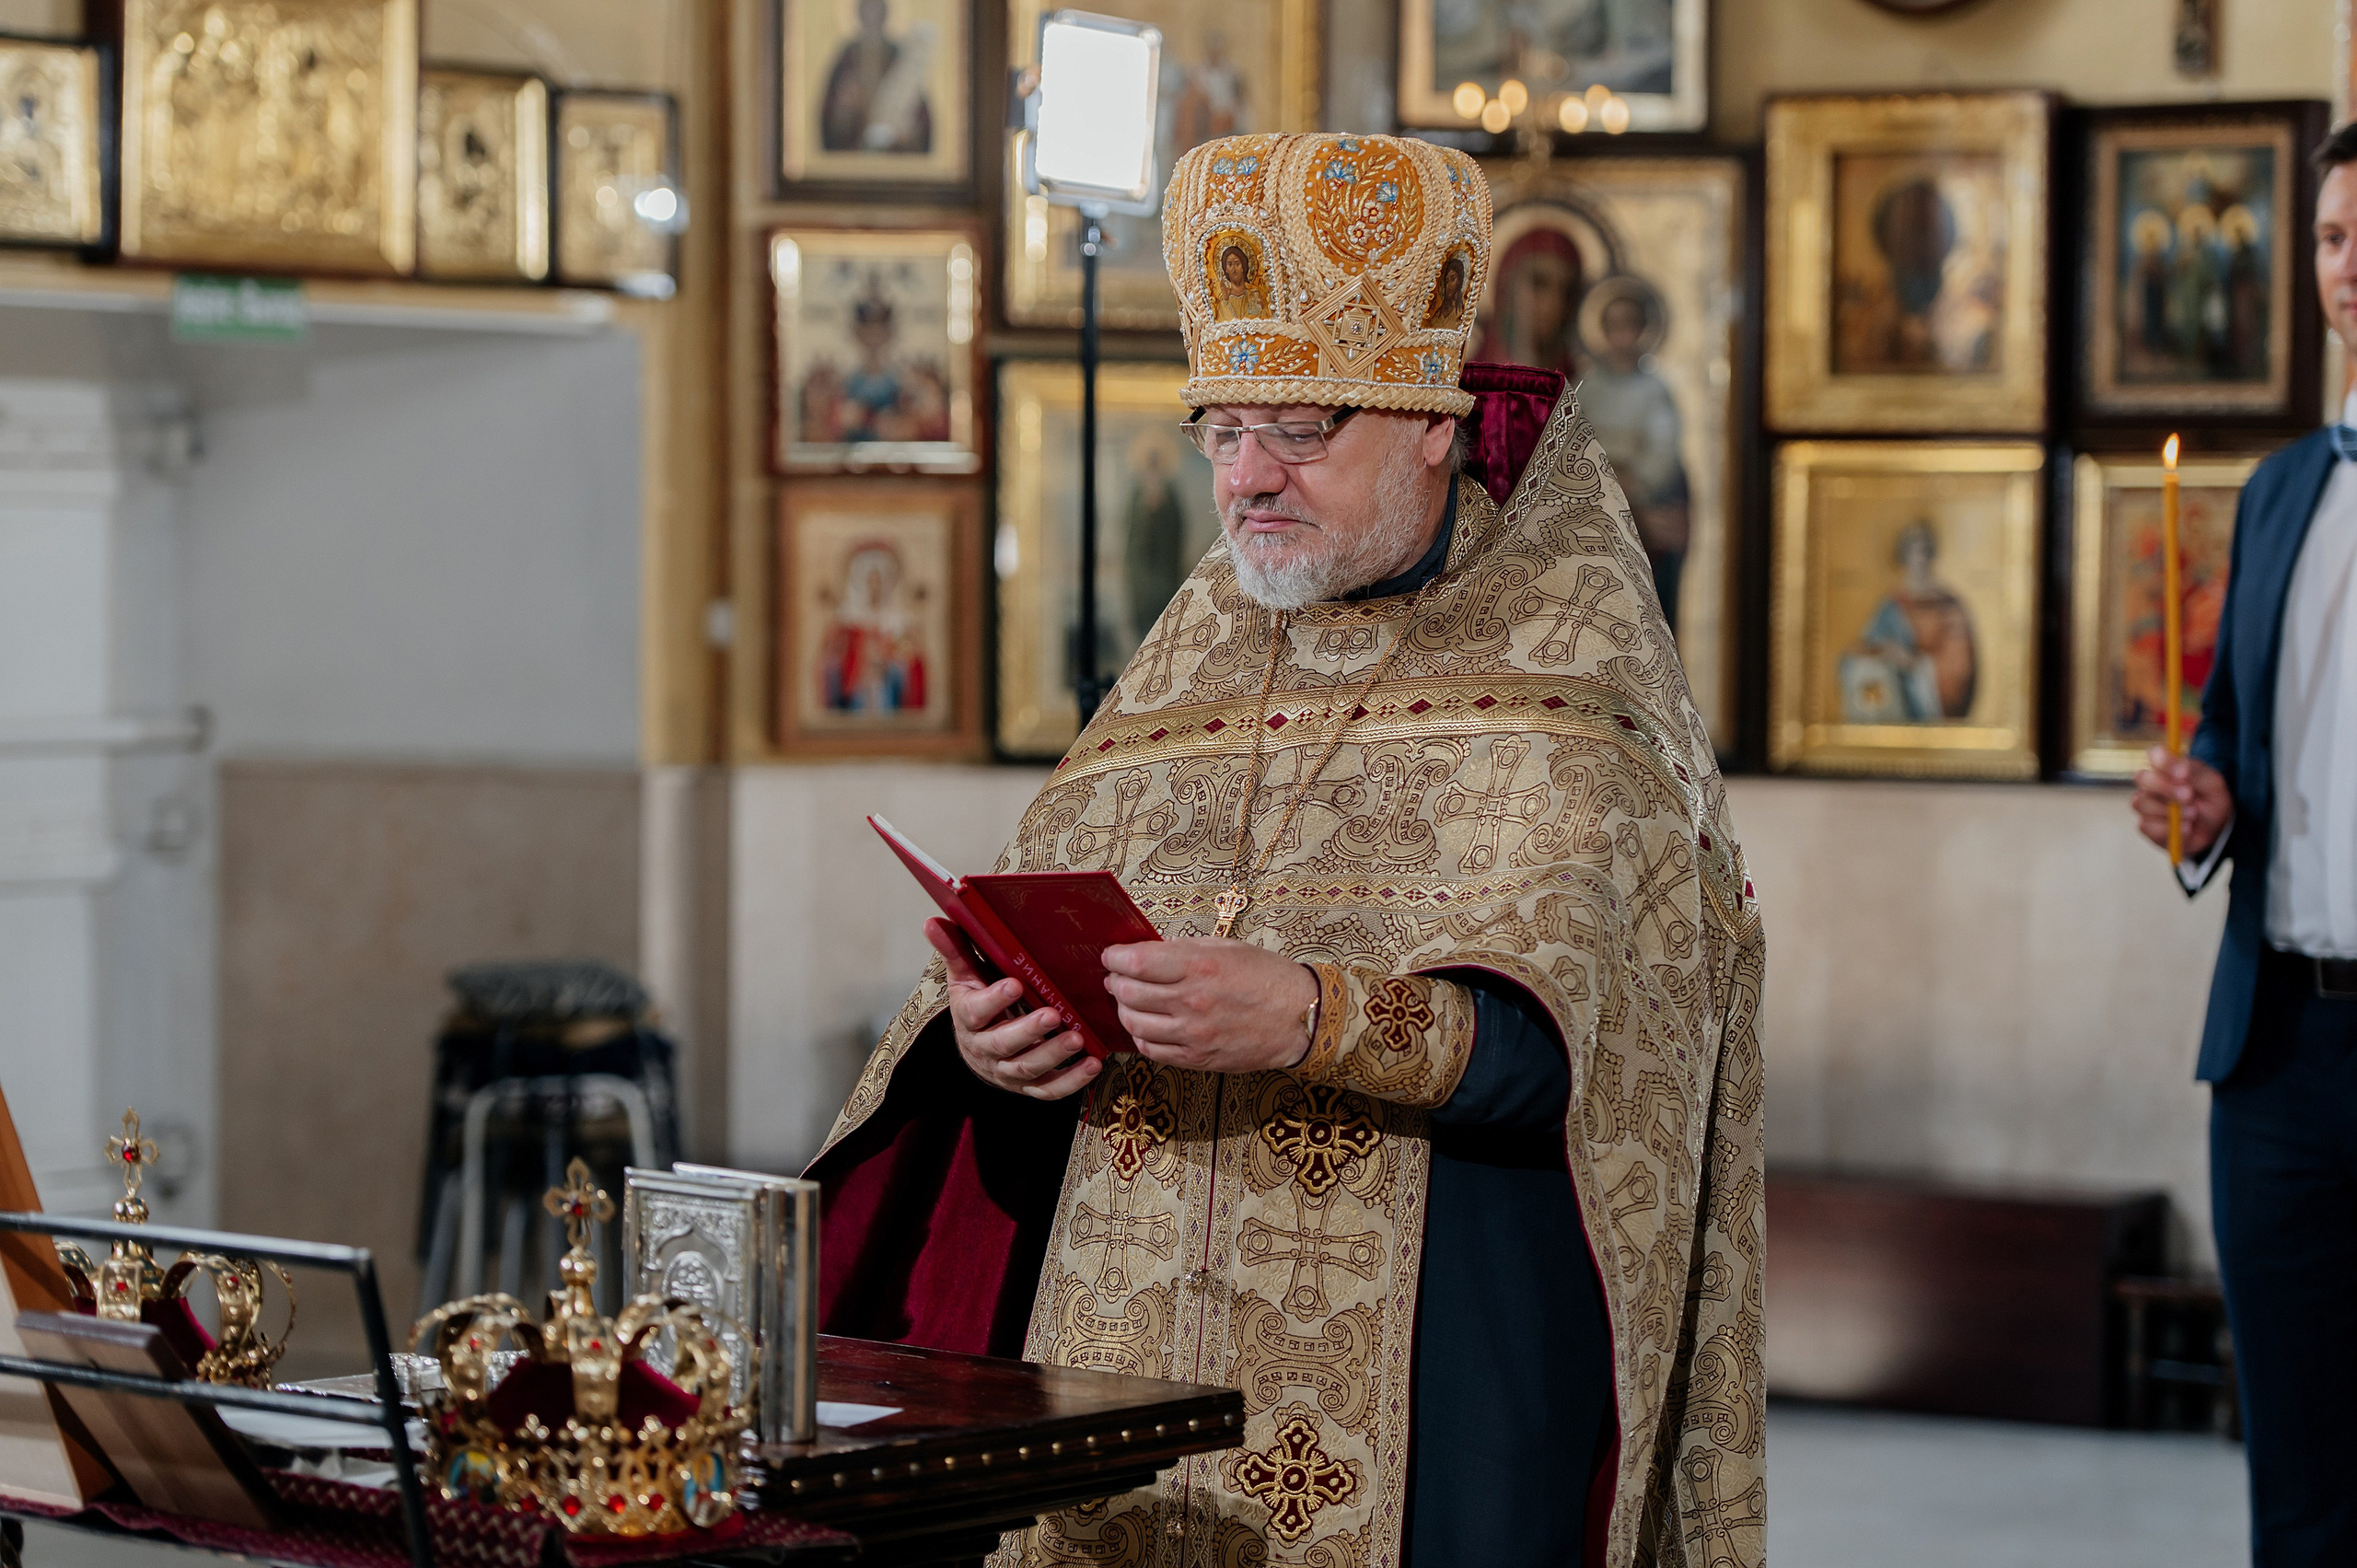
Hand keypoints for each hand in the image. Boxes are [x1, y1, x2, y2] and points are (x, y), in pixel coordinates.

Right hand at [925, 919, 1101, 1099]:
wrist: (978, 1048)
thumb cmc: (977, 1001)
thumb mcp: (964, 976)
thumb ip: (955, 949)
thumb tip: (932, 921)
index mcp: (968, 1018)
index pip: (976, 1012)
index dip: (994, 1000)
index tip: (1016, 984)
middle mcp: (985, 1049)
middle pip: (1003, 1044)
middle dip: (1029, 1031)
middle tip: (1053, 1015)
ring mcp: (1007, 1071)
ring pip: (1027, 1068)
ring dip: (1053, 1055)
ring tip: (1078, 1038)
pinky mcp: (1028, 1086)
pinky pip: (1048, 1090)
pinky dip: (1071, 1082)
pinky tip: (1092, 1065)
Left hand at [1102, 938, 1319, 1074]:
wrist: (1299, 1018)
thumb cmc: (1267, 977)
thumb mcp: (1228, 948)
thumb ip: (1186, 949)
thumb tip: (1152, 952)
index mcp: (1199, 966)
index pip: (1135, 962)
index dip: (1114, 957)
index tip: (1112, 956)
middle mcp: (1192, 1000)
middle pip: (1128, 993)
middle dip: (1115, 982)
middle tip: (1117, 977)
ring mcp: (1193, 1033)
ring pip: (1134, 1024)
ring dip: (1124, 1010)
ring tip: (1129, 1001)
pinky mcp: (1197, 1058)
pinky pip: (1152, 1051)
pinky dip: (1141, 1037)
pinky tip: (1146, 1027)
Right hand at [2131, 748, 2231, 859]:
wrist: (2216, 827)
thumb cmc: (2211, 799)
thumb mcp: (2212, 783)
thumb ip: (2196, 772)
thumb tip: (2181, 768)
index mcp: (2167, 766)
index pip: (2154, 754)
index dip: (2164, 762)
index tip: (2184, 774)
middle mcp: (2151, 783)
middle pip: (2142, 777)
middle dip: (2166, 788)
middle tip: (2189, 796)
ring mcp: (2146, 804)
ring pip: (2142, 803)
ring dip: (2169, 811)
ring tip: (2193, 814)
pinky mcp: (2146, 826)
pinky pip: (2147, 826)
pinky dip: (2170, 829)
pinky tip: (2187, 828)